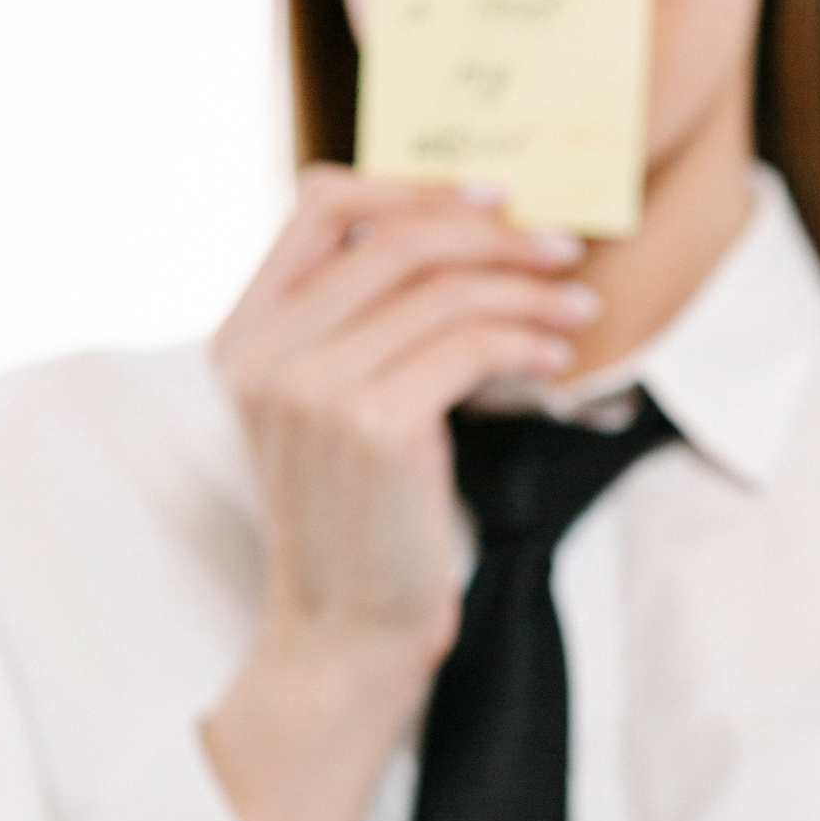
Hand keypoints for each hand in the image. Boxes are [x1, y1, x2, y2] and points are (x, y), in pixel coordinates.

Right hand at [203, 166, 597, 820]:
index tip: (493, 200)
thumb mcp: (333, 408)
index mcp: (242, 335)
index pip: (318, 204)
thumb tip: (461, 231)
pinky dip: (527, 343)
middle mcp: (264, 353)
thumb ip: (358, 324)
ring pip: (445, 288)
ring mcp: (311, 386)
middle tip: (562, 251)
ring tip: (577, 312)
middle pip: (398, 236)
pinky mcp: (373, 423)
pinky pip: (471, 343)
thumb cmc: (361, 521)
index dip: (413, 185)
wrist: (347, 635)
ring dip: (528, 291)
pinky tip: (555, 364)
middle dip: (496, 235)